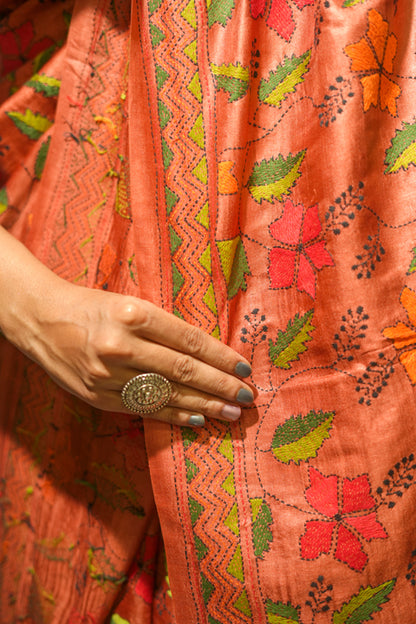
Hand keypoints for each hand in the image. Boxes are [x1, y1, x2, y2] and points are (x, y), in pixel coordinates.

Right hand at [20, 282, 253, 425]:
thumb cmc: (94, 307)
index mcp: (133, 314)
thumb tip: (209, 355)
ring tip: (231, 412)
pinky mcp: (99, 397)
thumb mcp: (131, 303)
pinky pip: (145, 409)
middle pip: (183, 371)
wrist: (43, 320)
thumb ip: (165, 328)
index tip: (244, 368)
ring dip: (204, 405)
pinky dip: (175, 415)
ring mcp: (108, 375)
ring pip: (167, 394)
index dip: (221, 357)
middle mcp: (121, 345)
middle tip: (247, 397)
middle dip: (221, 386)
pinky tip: (198, 418)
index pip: (190, 341)